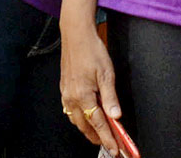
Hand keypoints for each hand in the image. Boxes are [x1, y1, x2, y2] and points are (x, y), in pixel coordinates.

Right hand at [60, 21, 121, 151]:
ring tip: (100, 134)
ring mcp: (66, 94)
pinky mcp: (64, 88)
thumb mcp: (107, 74)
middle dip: (97, 137)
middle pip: (85, 126)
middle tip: (110, 145)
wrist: (76, 35)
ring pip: (76, 120)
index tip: (115, 149)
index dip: (108, 138)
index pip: (98, 124)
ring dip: (88, 129)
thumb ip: (110, 97)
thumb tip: (116, 116)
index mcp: (83, 96)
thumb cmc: (92, 50)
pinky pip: (70, 111)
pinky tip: (86, 116)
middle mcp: (72, 98)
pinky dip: (79, 118)